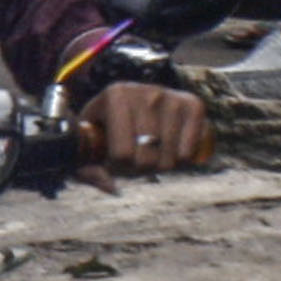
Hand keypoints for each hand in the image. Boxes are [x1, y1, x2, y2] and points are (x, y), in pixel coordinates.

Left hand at [78, 77, 211, 184]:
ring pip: (170, 159)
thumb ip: (87, 170)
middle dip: (137, 169)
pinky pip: (189, 152)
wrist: (129, 99)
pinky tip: (169, 150)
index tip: (111, 161)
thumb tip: (111, 188)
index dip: (116, 167)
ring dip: (158, 166)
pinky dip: (180, 161)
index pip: (122, 154)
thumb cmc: (102, 126)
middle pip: (147, 159)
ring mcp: (173, 97)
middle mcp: (147, 92)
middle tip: (132, 160)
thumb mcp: (86, 144)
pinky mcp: (194, 105)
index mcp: (116, 95)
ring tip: (148, 154)